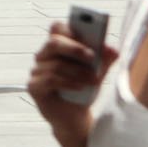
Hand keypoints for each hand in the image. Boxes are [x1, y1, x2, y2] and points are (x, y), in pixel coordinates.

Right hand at [28, 21, 115, 137]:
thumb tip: (113, 49)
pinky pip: (50, 80)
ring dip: (78, 72)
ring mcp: (36, 71)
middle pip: (53, 42)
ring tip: (94, 80)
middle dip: (75, 49)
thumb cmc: (83, 91)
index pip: (57, 28)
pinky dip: (68, 83)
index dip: (71, 29)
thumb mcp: (98, 73)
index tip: (90, 36)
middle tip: (92, 57)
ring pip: (55, 64)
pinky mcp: (34, 87)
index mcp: (58, 47)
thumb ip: (104, 60)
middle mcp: (43, 56)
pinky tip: (80, 87)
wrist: (74, 118)